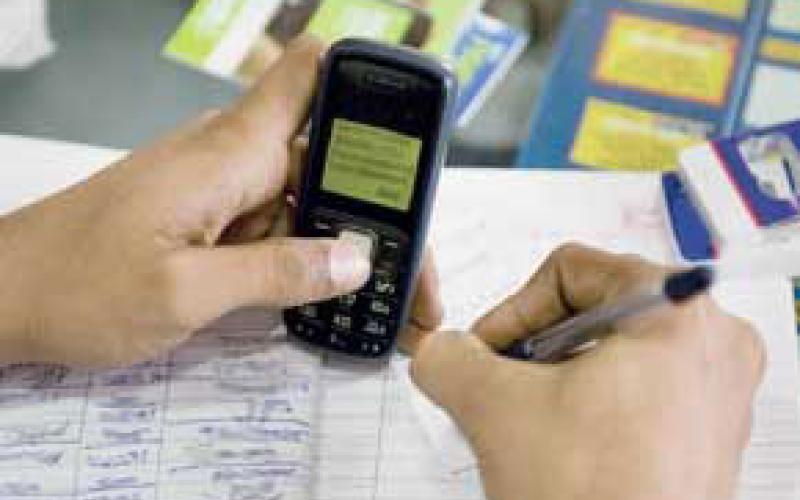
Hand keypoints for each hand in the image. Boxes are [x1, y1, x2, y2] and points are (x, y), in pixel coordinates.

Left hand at [0, 36, 441, 366]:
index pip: (309, 75)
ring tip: (388, 308)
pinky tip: (329, 302)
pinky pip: (278, 228)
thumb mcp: (183, 294)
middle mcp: (234, 158)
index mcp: (231, 153)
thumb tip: (357, 260)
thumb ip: (275, 274)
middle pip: (333, 161)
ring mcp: (224, 189)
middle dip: (380, 218)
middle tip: (415, 287)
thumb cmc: (75, 286)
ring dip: (347, 249)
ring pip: (310, 201)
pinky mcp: (213, 218)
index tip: (417, 133)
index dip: (367, 84)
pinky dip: (307, 262)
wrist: (2, 298)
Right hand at [411, 244, 763, 499]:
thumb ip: (449, 359)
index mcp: (676, 312)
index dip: (513, 308)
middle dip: (533, 350)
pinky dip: (588, 406)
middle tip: (503, 387)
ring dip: (557, 380)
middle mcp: (712, 344)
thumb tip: (434, 350)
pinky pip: (636, 390)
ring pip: (612, 353)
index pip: (571, 269)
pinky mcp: (706, 432)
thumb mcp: (494, 408)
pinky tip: (561, 445)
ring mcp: (715, 392)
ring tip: (529, 422)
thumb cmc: (593, 497)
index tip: (488, 353)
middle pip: (594, 310)